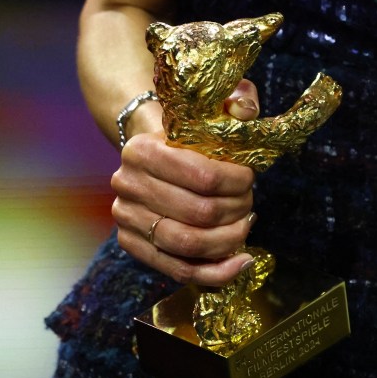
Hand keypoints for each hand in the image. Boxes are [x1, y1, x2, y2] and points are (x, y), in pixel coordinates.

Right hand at [111, 80, 259, 285]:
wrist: (149, 153)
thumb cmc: (185, 136)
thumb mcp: (209, 112)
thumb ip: (233, 105)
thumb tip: (245, 110)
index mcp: (142, 149)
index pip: (202, 175)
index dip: (237, 182)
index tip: (251, 179)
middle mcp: (127, 184)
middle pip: (198, 213)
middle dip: (235, 212)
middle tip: (249, 205)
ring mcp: (126, 217)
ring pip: (188, 244)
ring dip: (228, 241)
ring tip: (245, 228)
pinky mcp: (131, 244)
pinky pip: (178, 270)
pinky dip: (216, 272)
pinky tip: (241, 262)